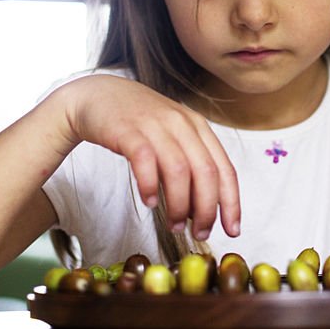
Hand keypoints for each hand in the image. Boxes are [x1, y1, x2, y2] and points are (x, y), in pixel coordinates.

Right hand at [64, 74, 239, 239]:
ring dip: (179, 204)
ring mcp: (155, 125)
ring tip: (174, 225)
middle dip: (206, 209)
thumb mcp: (172, 136)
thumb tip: (200, 210)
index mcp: (198, 126)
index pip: (225, 168)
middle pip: (206, 172)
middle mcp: (181, 123)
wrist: (97, 96)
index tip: (232, 229)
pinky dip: (150, 186)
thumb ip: (189, 166)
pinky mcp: (127, 130)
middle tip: (199, 233)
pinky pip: (145, 161)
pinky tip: (149, 202)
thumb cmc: (137, 122)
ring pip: (179, 170)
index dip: (231, 202)